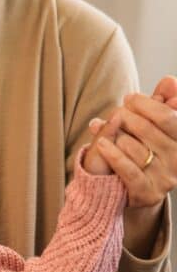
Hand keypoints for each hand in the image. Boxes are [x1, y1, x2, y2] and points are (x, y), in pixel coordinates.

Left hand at [90, 78, 176, 208]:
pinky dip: (112, 154)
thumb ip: (161, 103)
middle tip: (115, 113)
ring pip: (135, 147)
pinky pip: (128, 169)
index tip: (129, 98)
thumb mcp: (152, 125)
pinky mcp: (147, 192)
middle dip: (126, 117)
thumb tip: (169, 80)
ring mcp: (164, 177)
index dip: (147, 104)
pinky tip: (100, 144)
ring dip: (115, 136)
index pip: (168, 117)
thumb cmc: (140, 149)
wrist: (128, 188)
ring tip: (107, 133)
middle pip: (148, 129)